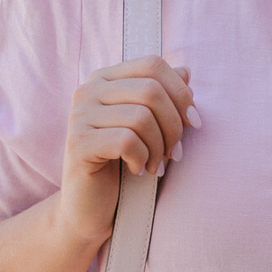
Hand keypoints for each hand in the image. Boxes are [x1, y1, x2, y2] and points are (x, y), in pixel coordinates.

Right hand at [55, 57, 198, 247]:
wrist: (92, 207)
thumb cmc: (125, 163)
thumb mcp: (151, 127)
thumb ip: (164, 97)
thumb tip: (186, 71)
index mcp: (105, 79)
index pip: (152, 65)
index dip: (181, 93)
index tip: (193, 123)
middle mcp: (87, 91)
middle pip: (151, 90)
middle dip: (174, 125)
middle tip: (175, 152)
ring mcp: (78, 115)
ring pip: (141, 117)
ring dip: (159, 147)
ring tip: (155, 165)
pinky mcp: (77, 143)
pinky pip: (126, 141)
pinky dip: (142, 158)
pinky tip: (138, 169)